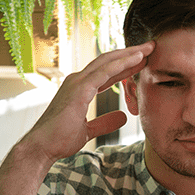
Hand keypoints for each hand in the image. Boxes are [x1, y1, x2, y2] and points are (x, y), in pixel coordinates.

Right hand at [19, 42, 154, 165]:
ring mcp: (77, 82)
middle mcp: (78, 80)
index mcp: (80, 88)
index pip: (107, 72)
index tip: (143, 61)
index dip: (125, 65)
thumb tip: (122, 117)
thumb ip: (105, 122)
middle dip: (130, 53)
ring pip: (108, 61)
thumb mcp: (88, 130)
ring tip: (149, 48)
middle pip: (109, 61)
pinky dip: (122, 63)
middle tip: (151, 47)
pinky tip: (137, 58)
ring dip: (130, 54)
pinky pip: (105, 71)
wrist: (43, 147)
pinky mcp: (80, 89)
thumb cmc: (60, 139)